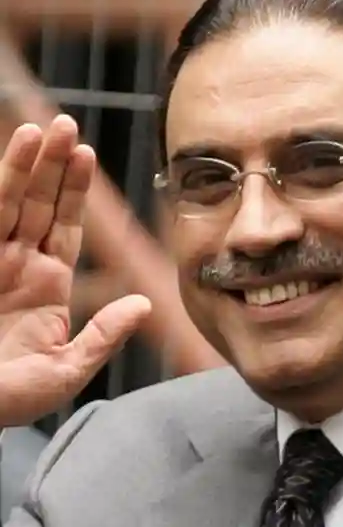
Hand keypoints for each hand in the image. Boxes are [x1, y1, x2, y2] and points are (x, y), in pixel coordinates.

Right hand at [0, 115, 150, 426]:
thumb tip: (145, 305)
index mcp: (46, 285)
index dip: (75, 192)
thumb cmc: (7, 401)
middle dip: (54, 166)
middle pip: (41, 205)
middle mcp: (18, 266)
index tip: (87, 155)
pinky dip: (1, 184)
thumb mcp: (66, 370)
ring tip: (45, 128)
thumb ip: (104, 335)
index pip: (66, 227)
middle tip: (68, 125)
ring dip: (27, 164)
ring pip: (12, 202)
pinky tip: (15, 150)